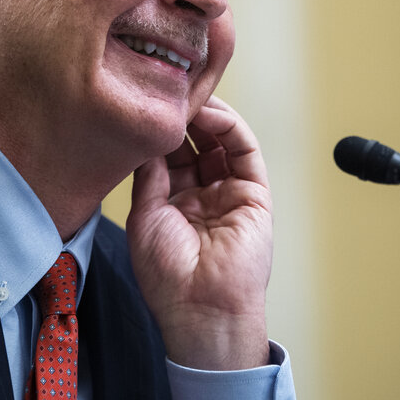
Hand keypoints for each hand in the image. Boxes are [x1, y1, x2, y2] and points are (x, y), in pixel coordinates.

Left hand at [126, 95, 272, 369]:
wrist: (200, 307)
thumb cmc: (167, 275)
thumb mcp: (145, 216)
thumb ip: (149, 174)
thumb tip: (147, 138)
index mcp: (173, 203)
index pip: (169, 155)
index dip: (159, 129)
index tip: (146, 104)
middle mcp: (202, 194)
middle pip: (195, 142)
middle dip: (182, 116)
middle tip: (169, 91)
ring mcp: (229, 192)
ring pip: (221, 141)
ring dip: (206, 115)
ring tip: (188, 95)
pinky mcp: (254, 193)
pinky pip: (244, 151)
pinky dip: (229, 126)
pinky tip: (210, 111)